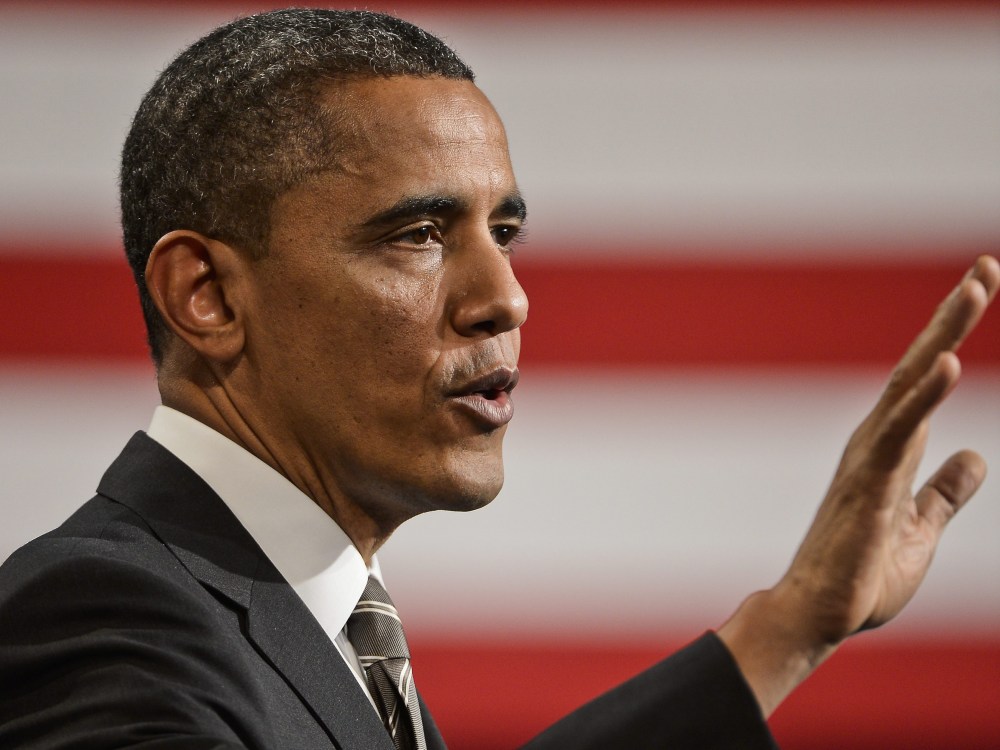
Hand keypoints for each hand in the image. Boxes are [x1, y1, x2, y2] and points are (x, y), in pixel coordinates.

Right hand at [718, 255, 998, 716]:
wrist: (820, 614)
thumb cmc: (861, 573)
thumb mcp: (920, 526)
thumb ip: (944, 491)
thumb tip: (977, 457)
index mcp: (890, 447)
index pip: (926, 378)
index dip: (951, 333)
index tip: (979, 286)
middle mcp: (876, 440)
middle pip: (919, 365)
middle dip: (952, 316)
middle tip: (985, 267)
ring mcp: (869, 458)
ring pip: (910, 384)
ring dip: (943, 335)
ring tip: (975, 290)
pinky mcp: (868, 485)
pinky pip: (899, 431)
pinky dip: (924, 396)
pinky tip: (949, 364)